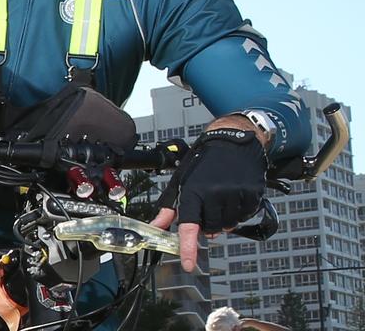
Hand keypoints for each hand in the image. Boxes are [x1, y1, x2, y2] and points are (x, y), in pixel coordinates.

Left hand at [150, 128, 266, 272]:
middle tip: (207, 207)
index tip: (188, 264)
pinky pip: (243, 218)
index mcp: (193, 191)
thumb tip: (155, 226)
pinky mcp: (251, 196)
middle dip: (207, 224)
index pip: (188, 225)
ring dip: (223, 220)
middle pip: (210, 229)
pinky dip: (237, 213)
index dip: (188, 247)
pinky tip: (233, 197)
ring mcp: (235, 195)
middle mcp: (214, 194)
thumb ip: (169, 207)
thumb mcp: (181, 181)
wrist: (233, 142)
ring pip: (227, 226)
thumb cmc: (203, 162)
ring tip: (220, 199)